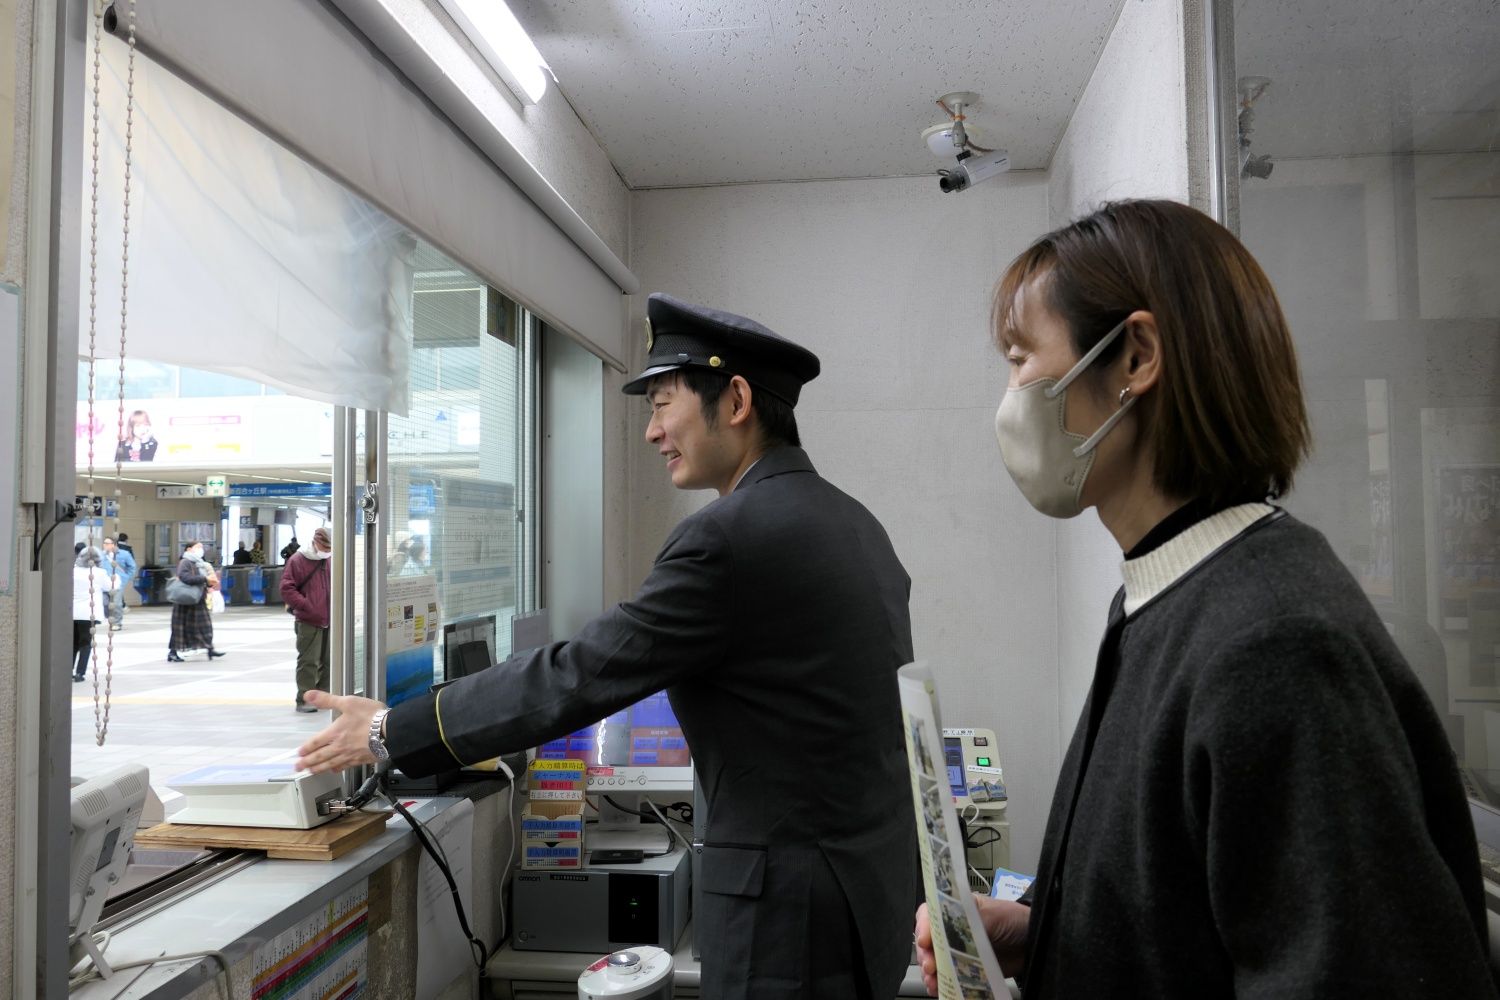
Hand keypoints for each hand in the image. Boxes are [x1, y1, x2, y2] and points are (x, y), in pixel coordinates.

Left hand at [296, 691, 385, 772]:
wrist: (390, 730)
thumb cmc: (371, 716)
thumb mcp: (348, 702)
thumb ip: (327, 700)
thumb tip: (309, 695)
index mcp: (335, 732)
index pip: (315, 743)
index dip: (306, 748)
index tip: (298, 753)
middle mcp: (340, 746)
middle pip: (320, 756)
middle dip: (307, 762)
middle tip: (298, 767)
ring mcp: (350, 755)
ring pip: (330, 764)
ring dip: (319, 768)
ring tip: (311, 772)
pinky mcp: (361, 759)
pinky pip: (345, 766)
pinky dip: (337, 769)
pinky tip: (334, 770)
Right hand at [914, 896, 1029, 994]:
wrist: (1032, 943)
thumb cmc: (1012, 920)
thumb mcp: (991, 914)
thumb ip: (969, 918)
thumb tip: (948, 928)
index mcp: (955, 909)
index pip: (930, 915)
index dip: (924, 927)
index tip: (925, 941)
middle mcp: (952, 929)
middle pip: (928, 941)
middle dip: (925, 955)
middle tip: (931, 967)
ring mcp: (957, 951)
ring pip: (934, 961)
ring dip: (930, 973)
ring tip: (934, 983)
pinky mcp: (965, 969)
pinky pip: (948, 977)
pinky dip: (942, 984)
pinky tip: (941, 989)